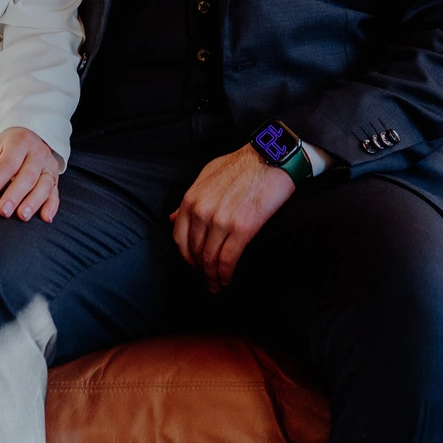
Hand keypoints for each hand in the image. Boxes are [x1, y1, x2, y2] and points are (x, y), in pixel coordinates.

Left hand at [0, 127, 59, 221]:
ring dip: (34, 202)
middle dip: (15, 195)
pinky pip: (55, 193)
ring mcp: (49, 165)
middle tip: (3, 211)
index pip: (7, 164)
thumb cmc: (3, 150)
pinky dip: (51, 206)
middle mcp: (37, 152)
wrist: (26, 139)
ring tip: (21, 216)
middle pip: (28, 175)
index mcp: (18, 142)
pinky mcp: (55, 179)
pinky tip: (45, 218)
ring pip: (44, 185)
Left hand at [170, 145, 294, 292]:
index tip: (194, 266)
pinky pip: (228, 259)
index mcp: (191, 199)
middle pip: (195, 252)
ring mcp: (221, 220)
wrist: (270, 157)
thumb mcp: (207, 175)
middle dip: (200, 271)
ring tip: (217, 286)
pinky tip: (227, 280)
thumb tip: (172, 218)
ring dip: (212, 277)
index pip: (179, 239)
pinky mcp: (242, 228)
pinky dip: (225, 274)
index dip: (186, 257)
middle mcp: (202, 211)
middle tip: (207, 282)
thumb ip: (190, 198)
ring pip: (210, 259)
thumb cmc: (241, 164)